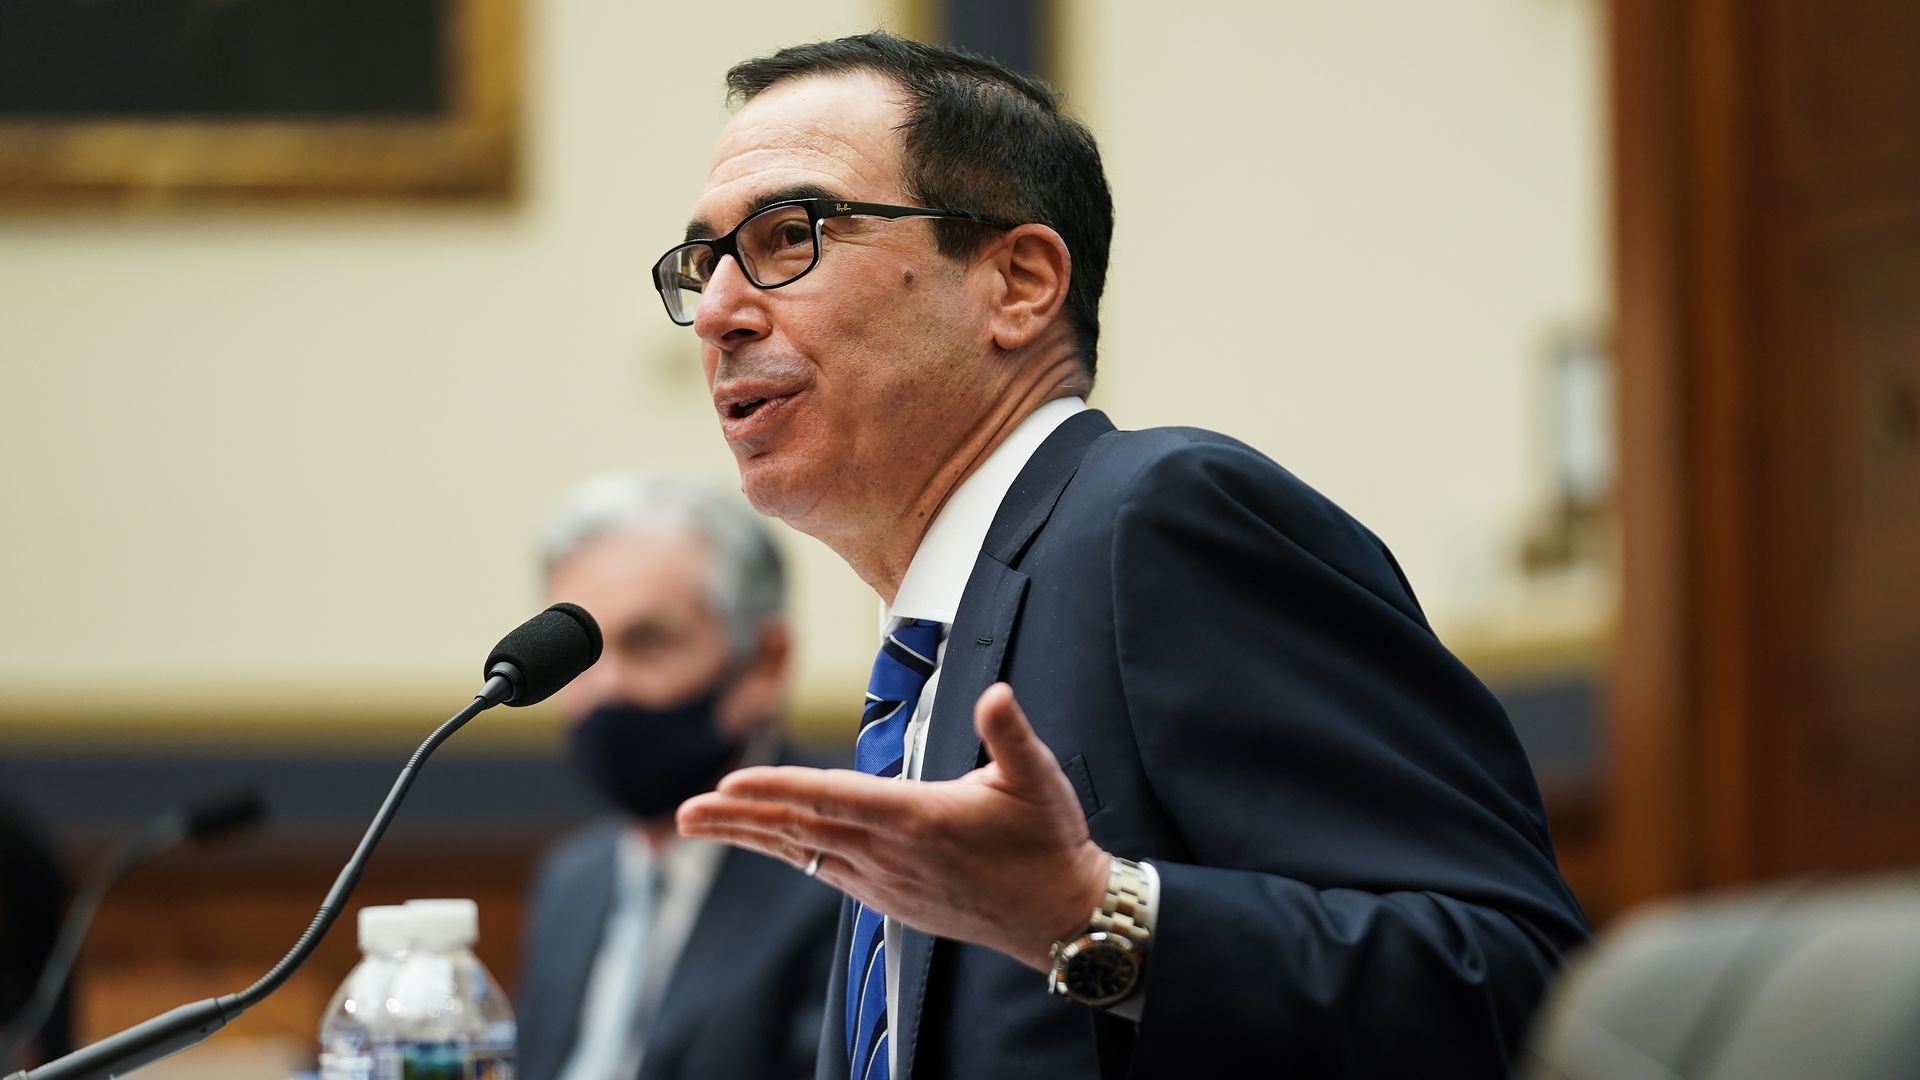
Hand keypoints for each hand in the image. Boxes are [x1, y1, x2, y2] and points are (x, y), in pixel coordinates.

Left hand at [677, 682, 1109, 969]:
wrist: (1062, 916)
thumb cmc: (1048, 843)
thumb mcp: (1038, 778)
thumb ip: (1009, 732)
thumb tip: (996, 695)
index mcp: (919, 819)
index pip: (833, 798)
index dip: (777, 790)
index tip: (729, 784)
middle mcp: (892, 855)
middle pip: (800, 831)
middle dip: (738, 818)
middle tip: (684, 811)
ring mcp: (887, 883)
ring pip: (805, 853)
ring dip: (750, 837)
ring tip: (700, 825)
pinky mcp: (891, 899)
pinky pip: (826, 872)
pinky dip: (789, 853)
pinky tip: (767, 842)